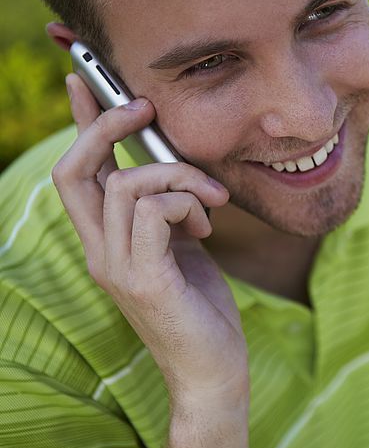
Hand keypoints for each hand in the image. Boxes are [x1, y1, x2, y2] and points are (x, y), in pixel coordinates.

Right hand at [52, 73, 247, 403]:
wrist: (213, 368)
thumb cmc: (202, 306)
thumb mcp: (182, 246)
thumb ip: (167, 211)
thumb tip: (170, 168)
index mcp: (106, 241)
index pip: (77, 172)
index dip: (79, 123)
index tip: (86, 80)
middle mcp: (99, 252)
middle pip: (76, 169)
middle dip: (109, 125)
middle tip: (146, 109)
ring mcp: (116, 268)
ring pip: (128, 184)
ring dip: (180, 177)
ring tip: (212, 201)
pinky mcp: (143, 280)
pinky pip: (155, 211)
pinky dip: (187, 204)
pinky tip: (207, 230)